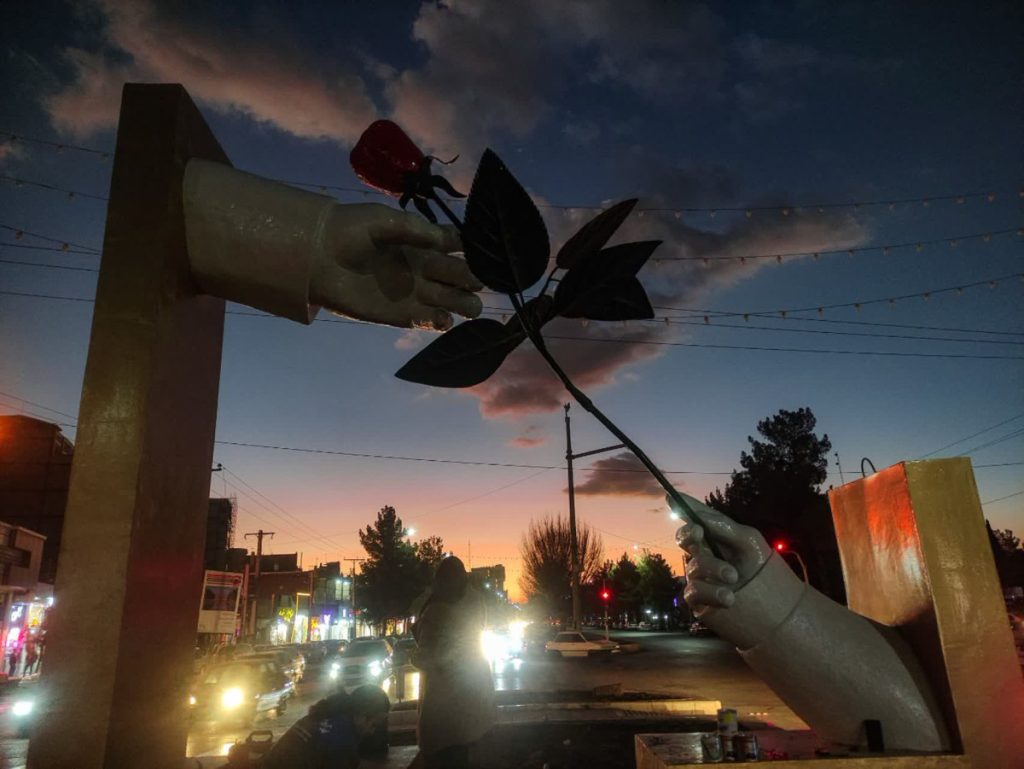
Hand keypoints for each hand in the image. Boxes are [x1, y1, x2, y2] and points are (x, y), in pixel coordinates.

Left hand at [311, 203, 482, 329]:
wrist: (317, 258)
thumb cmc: (349, 231)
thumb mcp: (383, 220)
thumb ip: (415, 229)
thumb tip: (450, 242)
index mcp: (423, 243)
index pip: (458, 248)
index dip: (472, 251)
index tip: (480, 254)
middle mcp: (424, 269)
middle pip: (461, 277)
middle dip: (472, 280)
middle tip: (475, 284)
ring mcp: (415, 294)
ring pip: (452, 302)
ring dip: (464, 305)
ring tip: (468, 307)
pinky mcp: (402, 315)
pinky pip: (429, 321)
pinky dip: (441, 322)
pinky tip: (443, 319)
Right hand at [669, 493, 771, 613]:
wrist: (777, 610)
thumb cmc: (763, 571)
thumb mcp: (749, 542)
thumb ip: (725, 527)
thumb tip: (699, 516)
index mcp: (716, 538)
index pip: (696, 519)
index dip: (683, 508)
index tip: (672, 498)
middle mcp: (704, 555)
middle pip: (685, 538)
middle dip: (687, 533)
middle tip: (698, 532)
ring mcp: (700, 577)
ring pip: (693, 565)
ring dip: (714, 568)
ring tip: (734, 577)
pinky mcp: (698, 600)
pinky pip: (693, 590)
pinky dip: (711, 592)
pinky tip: (729, 597)